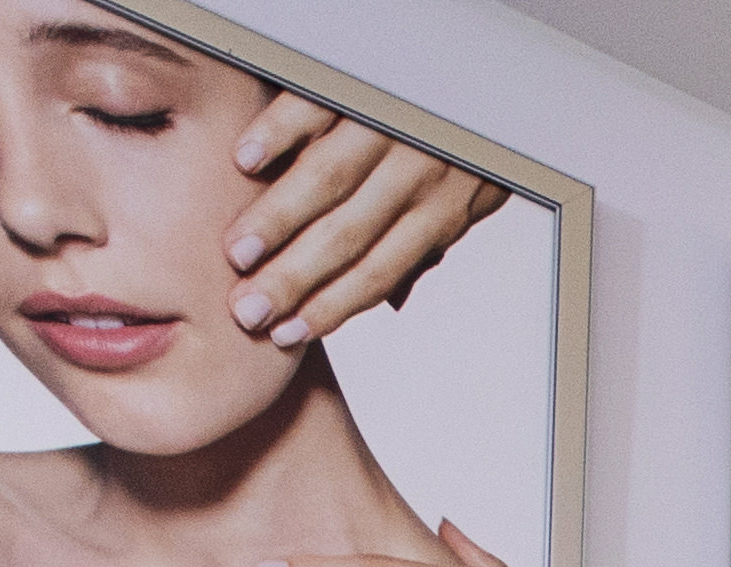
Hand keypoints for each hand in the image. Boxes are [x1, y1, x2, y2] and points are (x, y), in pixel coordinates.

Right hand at [224, 95, 506, 346]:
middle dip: (292, 279)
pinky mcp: (366, 84)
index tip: (285, 332)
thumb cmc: (469, 143)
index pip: (378, 272)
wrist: (492, 72)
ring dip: (277, 220)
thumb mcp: (469, 201)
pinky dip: (280, 132)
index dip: (331, 307)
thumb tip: (395, 301)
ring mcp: (391, 126)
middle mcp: (418, 173)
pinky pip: (318, 109)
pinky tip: (246, 161)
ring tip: (238, 253)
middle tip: (246, 308)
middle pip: (346, 237)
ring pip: (328, 180)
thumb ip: (427, 246)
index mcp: (441, 212)